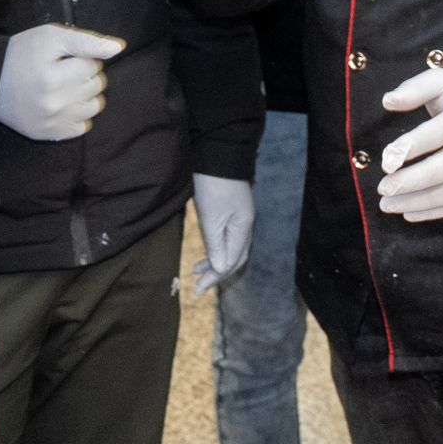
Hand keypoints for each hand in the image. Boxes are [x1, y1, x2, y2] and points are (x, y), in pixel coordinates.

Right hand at [0, 24, 123, 141]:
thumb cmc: (21, 53)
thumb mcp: (51, 37)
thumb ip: (87, 41)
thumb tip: (118, 48)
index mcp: (53, 77)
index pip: (93, 65)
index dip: (83, 57)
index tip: (66, 58)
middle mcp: (54, 104)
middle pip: (96, 85)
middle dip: (86, 74)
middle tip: (65, 70)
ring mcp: (52, 123)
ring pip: (95, 106)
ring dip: (86, 94)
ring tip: (67, 86)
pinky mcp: (49, 135)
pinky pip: (83, 127)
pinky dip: (78, 114)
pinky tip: (64, 103)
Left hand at [190, 173, 254, 293]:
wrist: (218, 155)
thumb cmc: (214, 187)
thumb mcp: (212, 219)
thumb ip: (216, 245)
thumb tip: (220, 268)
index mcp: (243, 229)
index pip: (231, 261)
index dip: (215, 277)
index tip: (198, 288)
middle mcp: (245, 226)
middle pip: (235, 257)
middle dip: (217, 272)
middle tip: (199, 285)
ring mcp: (240, 217)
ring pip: (231, 247)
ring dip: (215, 260)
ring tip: (197, 269)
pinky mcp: (232, 210)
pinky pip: (227, 236)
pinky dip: (216, 247)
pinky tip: (206, 249)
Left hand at [377, 69, 442, 221]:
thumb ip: (415, 89)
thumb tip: (387, 101)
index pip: (434, 136)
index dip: (408, 149)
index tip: (386, 160)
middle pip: (442, 171)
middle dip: (410, 183)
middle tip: (383, 188)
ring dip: (416, 203)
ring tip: (387, 203)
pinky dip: (432, 213)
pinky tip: (408, 212)